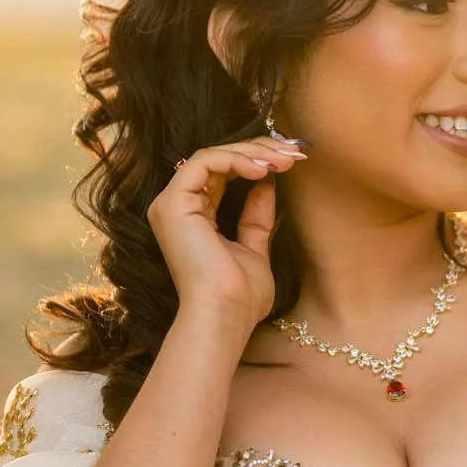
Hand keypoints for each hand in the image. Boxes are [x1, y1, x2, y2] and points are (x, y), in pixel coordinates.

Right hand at [146, 136, 301, 336]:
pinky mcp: (172, 203)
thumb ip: (256, 218)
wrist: (224, 316)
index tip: (293, 161)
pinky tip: (264, 170)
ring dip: (253, 152)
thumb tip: (266, 184)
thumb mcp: (255, 249)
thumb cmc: (239, 298)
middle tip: (295, 152)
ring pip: (211, 155)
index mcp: (193, 218)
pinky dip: (236, 159)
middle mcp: (177, 208)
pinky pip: (204, 161)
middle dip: (260, 150)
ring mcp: (171, 204)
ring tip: (286, 160)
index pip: (222, 174)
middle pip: (218, 160)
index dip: (257, 161)